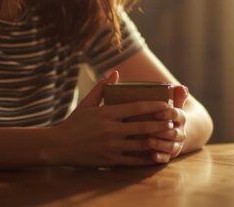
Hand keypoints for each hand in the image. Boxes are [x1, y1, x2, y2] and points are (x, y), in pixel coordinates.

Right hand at [49, 71, 173, 166]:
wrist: (58, 146)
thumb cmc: (74, 123)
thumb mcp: (86, 103)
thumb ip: (101, 88)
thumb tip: (114, 73)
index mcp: (107, 114)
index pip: (135, 108)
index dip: (153, 105)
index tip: (166, 104)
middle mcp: (111, 130)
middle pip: (143, 126)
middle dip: (161, 123)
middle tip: (174, 120)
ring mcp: (112, 146)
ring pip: (141, 144)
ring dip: (158, 140)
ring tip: (170, 137)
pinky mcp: (110, 160)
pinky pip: (133, 160)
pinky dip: (147, 158)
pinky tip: (158, 155)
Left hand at [147, 85, 188, 163]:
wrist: (172, 130)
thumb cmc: (166, 113)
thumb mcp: (171, 102)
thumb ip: (175, 95)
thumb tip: (181, 87)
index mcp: (180, 117)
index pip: (177, 114)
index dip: (167, 114)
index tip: (156, 112)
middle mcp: (180, 131)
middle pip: (174, 132)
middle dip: (162, 131)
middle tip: (149, 128)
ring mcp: (175, 144)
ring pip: (171, 146)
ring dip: (160, 144)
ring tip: (148, 141)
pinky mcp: (169, 155)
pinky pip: (166, 158)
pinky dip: (160, 157)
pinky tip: (151, 155)